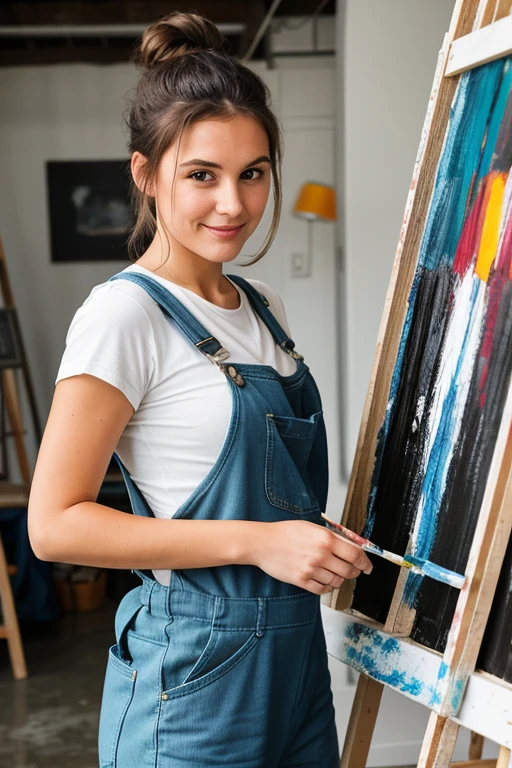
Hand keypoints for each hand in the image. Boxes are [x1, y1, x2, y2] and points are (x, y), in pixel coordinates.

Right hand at [252, 520, 372, 595]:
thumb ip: (333, 537)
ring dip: (339, 579)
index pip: (355, 555)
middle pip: (349, 570)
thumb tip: (352, 547)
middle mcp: (320, 555)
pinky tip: (323, 580)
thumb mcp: (312, 527)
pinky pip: (322, 589)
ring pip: (337, 581)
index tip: (368, 567)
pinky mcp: (301, 580)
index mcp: (326, 539)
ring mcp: (311, 569)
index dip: (365, 563)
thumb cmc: (285, 532)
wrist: (263, 542)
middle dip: (354, 572)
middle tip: (353, 570)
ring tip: (333, 573)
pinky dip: (327, 586)